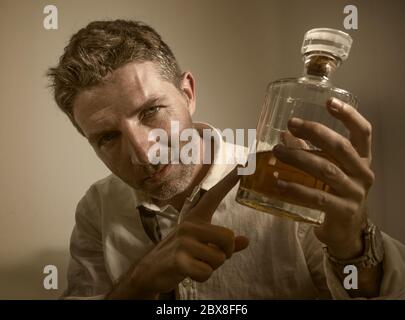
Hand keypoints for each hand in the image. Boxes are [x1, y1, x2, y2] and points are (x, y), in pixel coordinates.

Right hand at [131, 166, 248, 296]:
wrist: (151, 270)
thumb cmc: (181, 254)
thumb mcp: (203, 246)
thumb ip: (224, 244)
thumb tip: (247, 241)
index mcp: (196, 218)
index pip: (214, 194)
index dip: (230, 180)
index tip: (244, 164)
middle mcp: (190, 224)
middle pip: (228, 238)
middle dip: (225, 253)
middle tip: (211, 257)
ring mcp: (183, 241)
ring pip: (219, 258)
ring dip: (211, 267)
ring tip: (196, 262)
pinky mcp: (179, 258)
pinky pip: (206, 272)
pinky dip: (202, 276)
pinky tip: (189, 271)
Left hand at [273, 97, 374, 259]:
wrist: (345, 230)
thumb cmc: (335, 193)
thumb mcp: (329, 169)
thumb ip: (310, 151)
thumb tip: (284, 133)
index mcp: (362, 159)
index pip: (363, 131)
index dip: (348, 115)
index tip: (329, 101)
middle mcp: (363, 173)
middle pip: (341, 147)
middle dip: (315, 132)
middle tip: (292, 123)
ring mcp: (354, 193)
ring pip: (326, 170)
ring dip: (299, 158)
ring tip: (277, 151)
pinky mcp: (343, 211)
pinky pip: (317, 197)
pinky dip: (296, 188)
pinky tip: (279, 183)